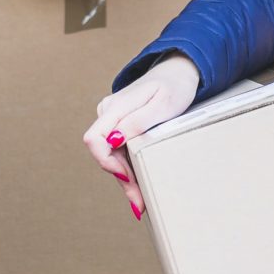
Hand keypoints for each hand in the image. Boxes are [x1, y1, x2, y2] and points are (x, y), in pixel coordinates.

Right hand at [81, 54, 201, 219]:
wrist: (179, 71)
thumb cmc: (174, 86)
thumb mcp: (162, 105)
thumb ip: (136, 121)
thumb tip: (113, 139)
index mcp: (115, 107)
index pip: (94, 139)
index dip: (106, 162)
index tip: (126, 177)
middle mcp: (108, 112)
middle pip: (102, 152)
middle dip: (119, 178)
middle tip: (138, 202)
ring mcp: (112, 117)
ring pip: (110, 153)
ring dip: (123, 176)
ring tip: (140, 200)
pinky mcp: (120, 122)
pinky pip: (118, 148)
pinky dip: (127, 165)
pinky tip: (138, 182)